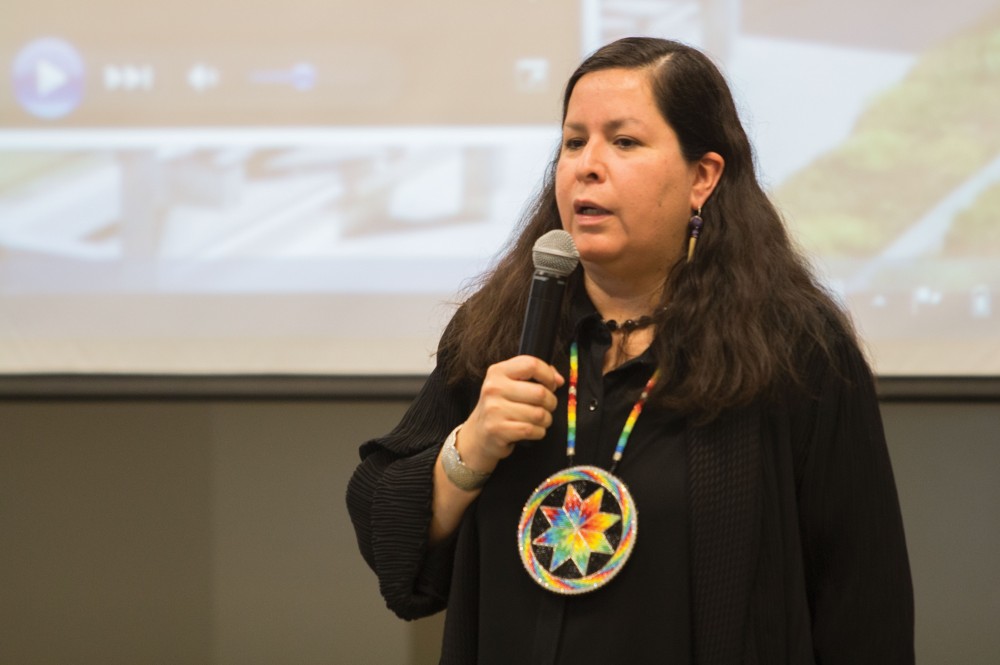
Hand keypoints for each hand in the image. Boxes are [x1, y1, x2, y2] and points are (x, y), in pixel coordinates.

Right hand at [458, 356, 563, 473]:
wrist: (478, 435)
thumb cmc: (500, 407)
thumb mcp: (510, 385)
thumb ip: (534, 376)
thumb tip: (558, 380)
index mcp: (498, 371)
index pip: (532, 364)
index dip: (548, 375)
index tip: (551, 385)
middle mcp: (494, 388)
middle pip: (540, 392)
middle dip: (551, 403)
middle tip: (546, 407)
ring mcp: (494, 409)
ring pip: (539, 414)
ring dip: (545, 420)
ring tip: (538, 420)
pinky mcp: (498, 430)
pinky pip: (532, 430)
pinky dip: (538, 432)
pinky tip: (532, 430)